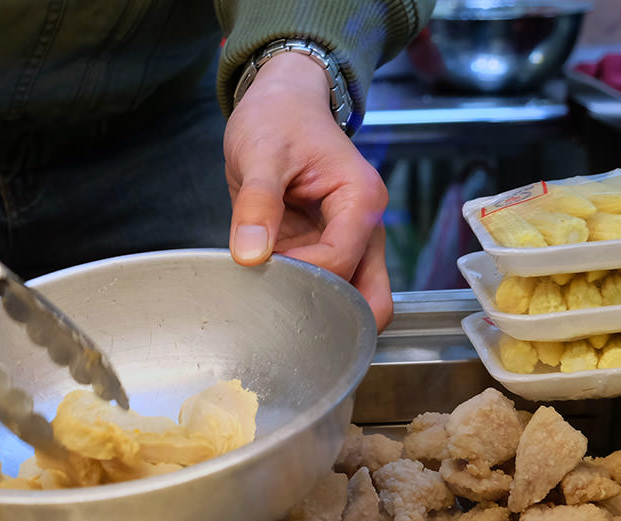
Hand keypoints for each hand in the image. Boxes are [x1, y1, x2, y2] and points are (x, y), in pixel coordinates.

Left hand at [224, 53, 392, 330]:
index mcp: (360, 201)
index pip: (340, 263)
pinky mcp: (326, 248)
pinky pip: (323, 286)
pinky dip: (301, 296)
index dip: (301, 278)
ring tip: (272, 305)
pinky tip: (270, 294)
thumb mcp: (260, 154)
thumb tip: (250, 255)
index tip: (261, 272)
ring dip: (315, 308)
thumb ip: (256, 204)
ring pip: (350, 299)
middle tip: (281, 316)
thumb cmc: (278, 119)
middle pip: (369, 298)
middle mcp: (365, 226)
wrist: (280, 104)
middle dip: (330, 315)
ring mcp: (349, 241)